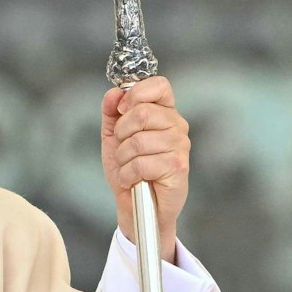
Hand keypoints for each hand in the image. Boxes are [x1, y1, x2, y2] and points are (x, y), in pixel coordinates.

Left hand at [101, 75, 189, 263]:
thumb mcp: (114, 137)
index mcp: (164, 113)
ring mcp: (179, 146)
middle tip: (122, 148)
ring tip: (128, 167)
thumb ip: (112, 112)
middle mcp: (177, 126)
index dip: (136, 93)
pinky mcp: (177, 167)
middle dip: (121, 133)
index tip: (122, 110)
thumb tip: (114, 93)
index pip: (159, 85)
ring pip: (138, 140)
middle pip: (142, 113)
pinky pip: (141, 163)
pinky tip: (132, 180)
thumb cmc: (130, 170)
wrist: (137, 206)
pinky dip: (128, 174)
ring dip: (123, 158)